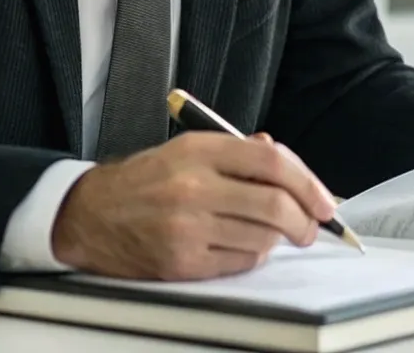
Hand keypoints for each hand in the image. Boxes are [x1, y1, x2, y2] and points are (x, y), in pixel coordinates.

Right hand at [50, 131, 337, 279]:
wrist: (88, 215)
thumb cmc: (142, 181)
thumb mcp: (186, 149)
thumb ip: (236, 152)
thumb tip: (283, 160)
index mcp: (198, 150)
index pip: (271, 163)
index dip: (308, 183)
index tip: (325, 201)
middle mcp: (193, 186)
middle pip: (274, 204)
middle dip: (305, 221)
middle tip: (312, 227)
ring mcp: (187, 227)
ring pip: (261, 238)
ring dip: (276, 240)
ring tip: (268, 234)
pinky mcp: (181, 261)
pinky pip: (238, 263)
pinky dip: (251, 258)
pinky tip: (240, 247)